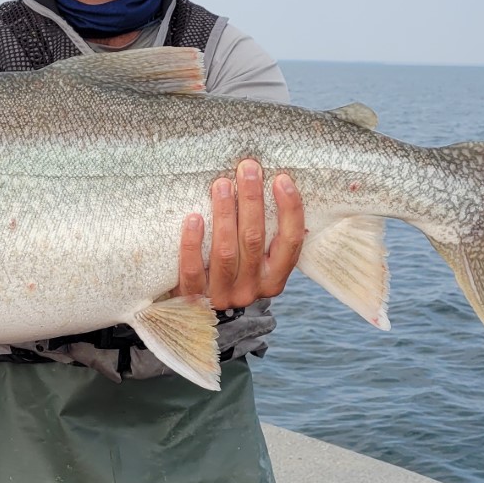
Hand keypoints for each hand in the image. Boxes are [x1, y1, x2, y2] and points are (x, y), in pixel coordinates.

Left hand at [176, 160, 305, 309]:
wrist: (194, 314)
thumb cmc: (229, 273)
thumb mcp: (253, 261)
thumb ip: (263, 235)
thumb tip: (272, 186)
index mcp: (273, 279)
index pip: (290, 243)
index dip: (290, 210)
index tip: (282, 179)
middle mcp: (251, 289)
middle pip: (254, 240)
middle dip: (252, 200)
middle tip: (247, 168)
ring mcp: (222, 295)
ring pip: (225, 252)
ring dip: (224, 214)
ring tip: (221, 184)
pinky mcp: (193, 299)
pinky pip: (193, 270)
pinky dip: (193, 243)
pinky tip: (193, 218)